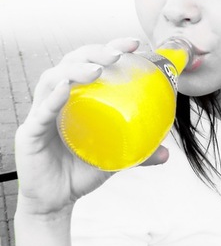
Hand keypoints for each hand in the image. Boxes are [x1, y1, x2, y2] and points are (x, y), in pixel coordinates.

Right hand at [15, 37, 167, 216]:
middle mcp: (56, 99)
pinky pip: (40, 112)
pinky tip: (66, 88)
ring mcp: (41, 114)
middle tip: (119, 54)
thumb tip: (166, 153)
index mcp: (76, 98)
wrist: (56, 201)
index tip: (135, 44)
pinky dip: (53, 97)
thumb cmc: (80, 171)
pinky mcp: (30, 134)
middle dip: (95, 52)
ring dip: (75, 69)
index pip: (90, 63)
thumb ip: (138, 152)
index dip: (109, 47)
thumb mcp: (114, 157)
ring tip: (98, 69)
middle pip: (70, 63)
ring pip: (52, 79)